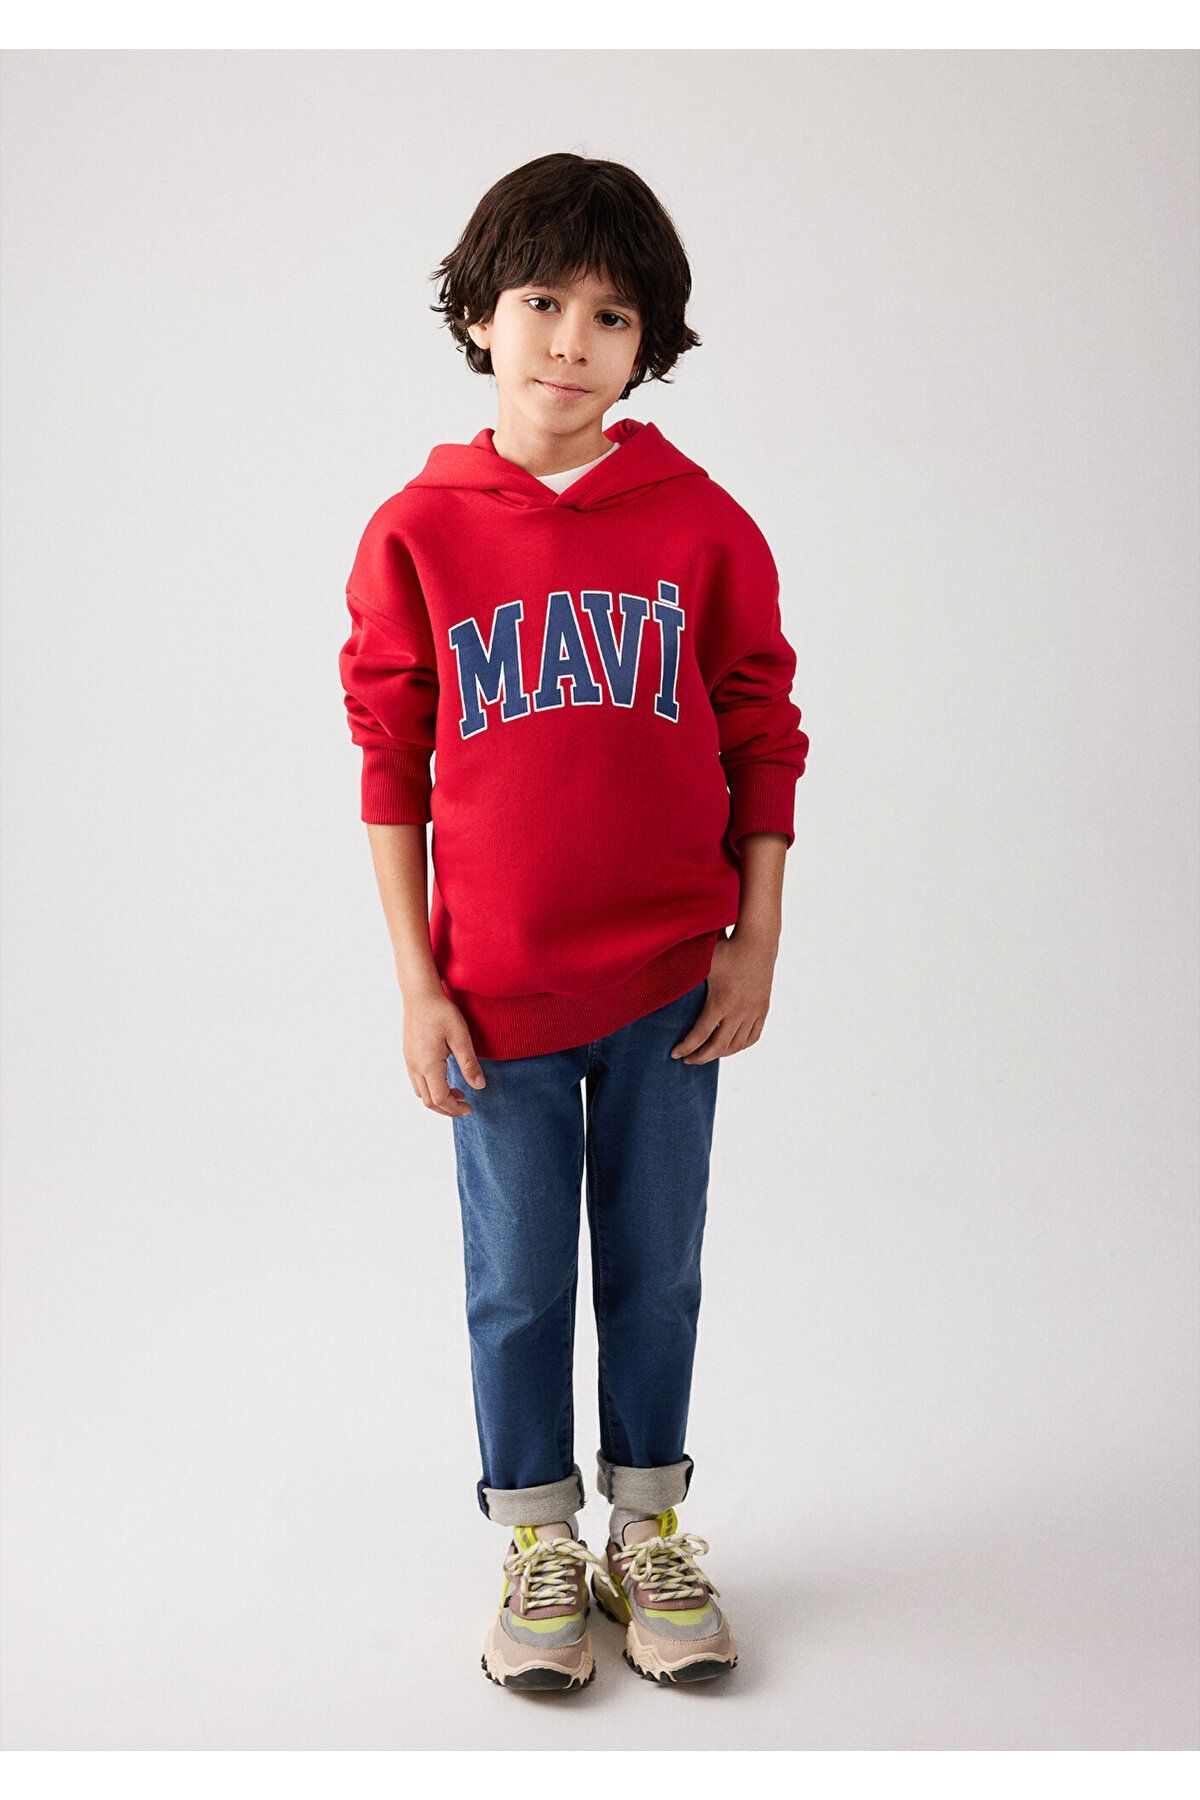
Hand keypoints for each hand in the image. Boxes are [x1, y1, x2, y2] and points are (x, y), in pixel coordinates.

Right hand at [403, 987, 487, 1115]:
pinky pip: (417, 1081)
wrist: (420, 995)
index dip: (455, 1108)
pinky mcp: (408, 1055)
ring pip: (421, 1093)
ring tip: (457, 1093)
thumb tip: (479, 1086)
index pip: (440, 1099)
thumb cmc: (441, 1012)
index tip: (470, 1108)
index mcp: (429, 1065)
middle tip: (465, 1106)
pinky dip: (430, 1088)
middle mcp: (415, 1067)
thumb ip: (469, 1064)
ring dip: (438, 1099)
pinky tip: (444, 1078)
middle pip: (428, 1101)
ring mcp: (409, 1061)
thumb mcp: (460, 1037)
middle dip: (447, 1109)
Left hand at [670, 928, 777, 1063]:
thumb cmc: (726, 948)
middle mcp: (738, 1012)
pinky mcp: (762, 1010)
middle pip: (718, 1047)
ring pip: (736, 1046)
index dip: (686, 1048)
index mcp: (720, 1002)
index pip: (700, 1035)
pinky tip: (729, 1047)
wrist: (758, 942)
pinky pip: (753, 1037)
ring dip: (719, 1054)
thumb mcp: (702, 960)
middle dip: (700, 1057)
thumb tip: (651, 975)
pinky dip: (740, 1046)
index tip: (675, 1054)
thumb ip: (679, 971)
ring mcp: (753, 1012)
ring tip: (706, 1054)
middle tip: (687, 1060)